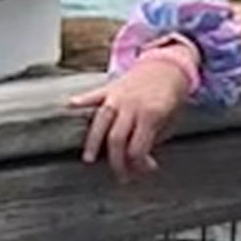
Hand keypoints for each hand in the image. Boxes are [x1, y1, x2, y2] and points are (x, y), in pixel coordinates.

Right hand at [70, 56, 193, 179]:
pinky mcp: (110, 88)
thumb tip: (141, 162)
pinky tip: (70, 105)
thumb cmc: (171, 96)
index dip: (139, 164)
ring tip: (89, 159)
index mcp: (151, 114)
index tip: (143, 171)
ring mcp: (118, 96)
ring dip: (94, 142)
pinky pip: (94, 95)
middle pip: (117, 138)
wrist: (170, 65)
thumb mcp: (171, 120)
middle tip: (120, 175)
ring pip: (101, 120)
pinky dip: (81, 100)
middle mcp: (132, 105)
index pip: (138, 147)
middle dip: (117, 161)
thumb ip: (153, 140)